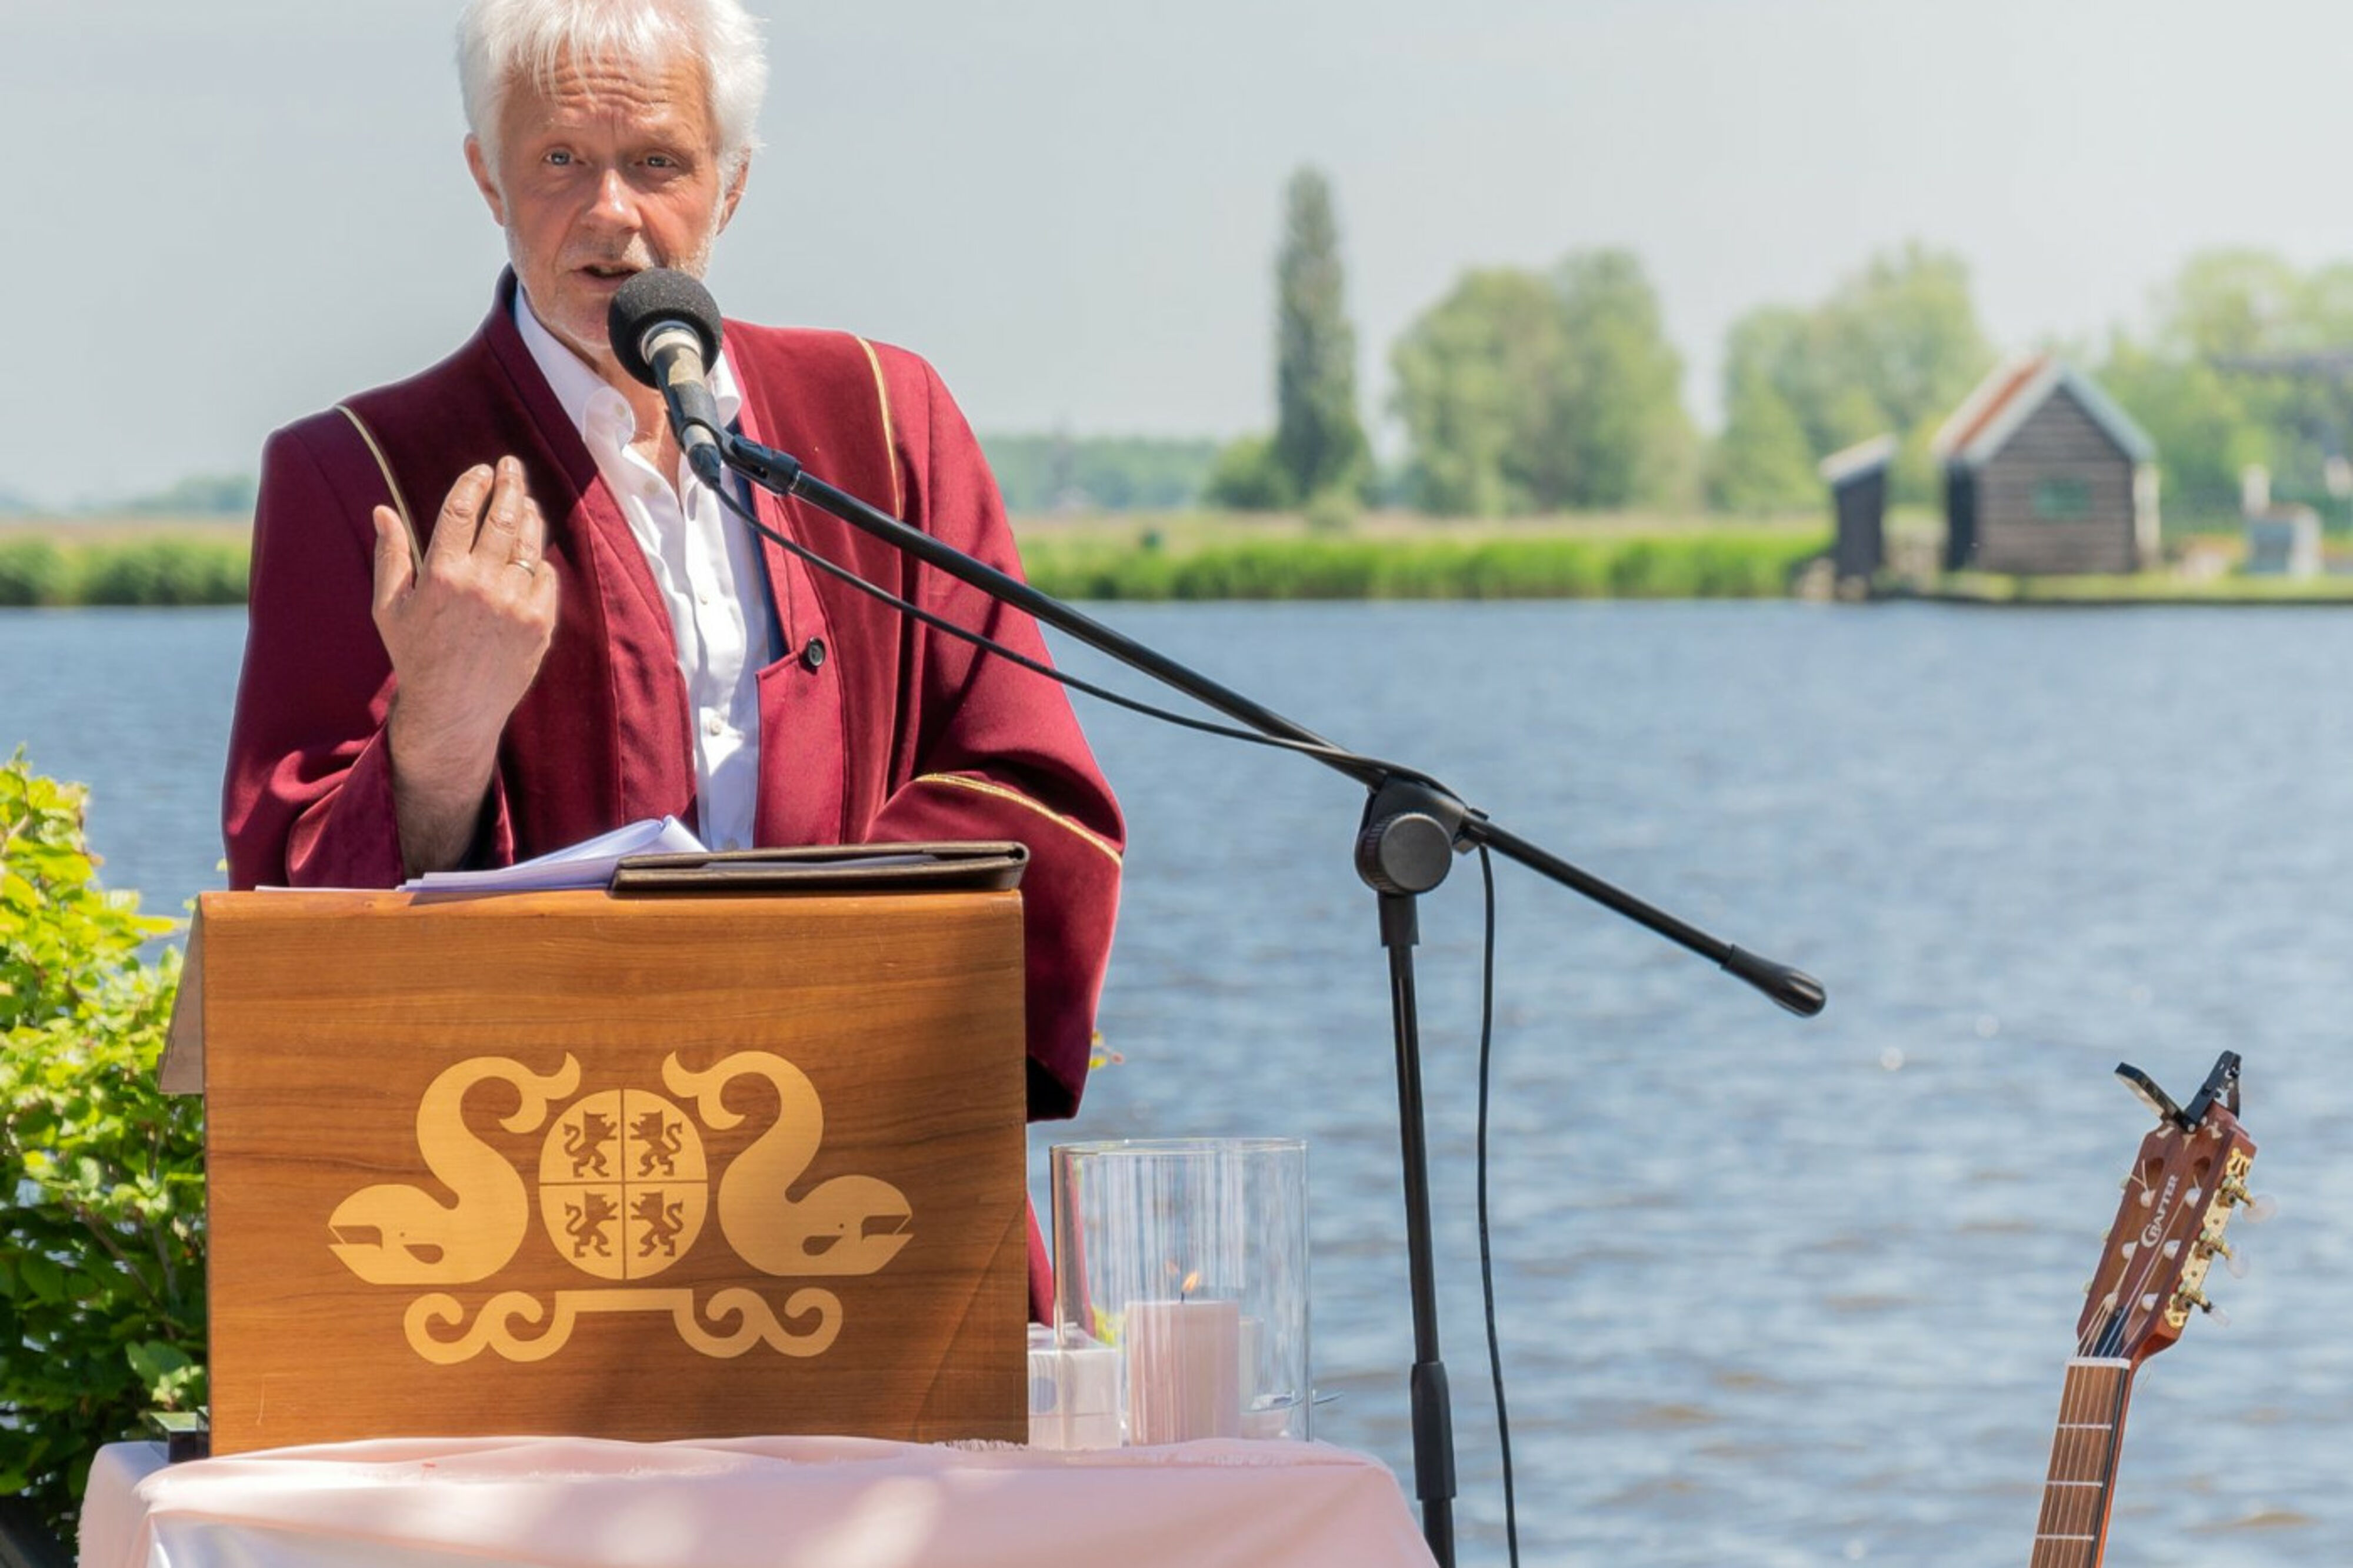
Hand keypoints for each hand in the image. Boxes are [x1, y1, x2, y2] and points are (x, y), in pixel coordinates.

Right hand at [370, 456, 558, 872]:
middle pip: (503, 517)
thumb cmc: (416, 656)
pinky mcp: (540, 624)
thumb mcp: (390, 607)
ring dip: (529, 515)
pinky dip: (539, 562)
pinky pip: (547, 578)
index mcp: (442, 575)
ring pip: (530, 544)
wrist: (453, 710)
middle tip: (512, 466)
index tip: (482, 470)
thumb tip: (382, 509)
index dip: (474, 484)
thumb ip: (391, 555)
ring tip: (525, 501)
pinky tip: (531, 554)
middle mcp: (483, 585)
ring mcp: (516, 604)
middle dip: (510, 484)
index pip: (461, 510)